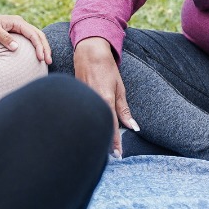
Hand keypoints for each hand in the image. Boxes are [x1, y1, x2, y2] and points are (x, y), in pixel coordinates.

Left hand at [0, 14, 51, 63]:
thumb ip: (3, 37)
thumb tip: (16, 47)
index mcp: (17, 22)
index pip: (33, 34)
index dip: (39, 46)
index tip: (41, 58)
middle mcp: (21, 24)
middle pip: (39, 35)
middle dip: (45, 48)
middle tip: (49, 61)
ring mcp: (20, 28)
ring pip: (37, 37)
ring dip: (43, 47)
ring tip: (47, 60)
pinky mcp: (17, 33)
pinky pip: (31, 39)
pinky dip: (37, 46)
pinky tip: (39, 55)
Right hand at [73, 37, 137, 156]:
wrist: (88, 53)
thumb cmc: (106, 69)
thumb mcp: (119, 89)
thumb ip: (124, 110)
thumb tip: (132, 126)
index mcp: (106, 100)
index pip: (111, 127)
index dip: (115, 143)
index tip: (118, 155)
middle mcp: (93, 101)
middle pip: (99, 127)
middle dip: (105, 142)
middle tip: (111, 155)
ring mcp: (83, 100)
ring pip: (89, 122)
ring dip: (94, 133)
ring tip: (100, 146)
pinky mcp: (76, 97)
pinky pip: (82, 113)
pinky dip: (86, 122)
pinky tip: (89, 128)